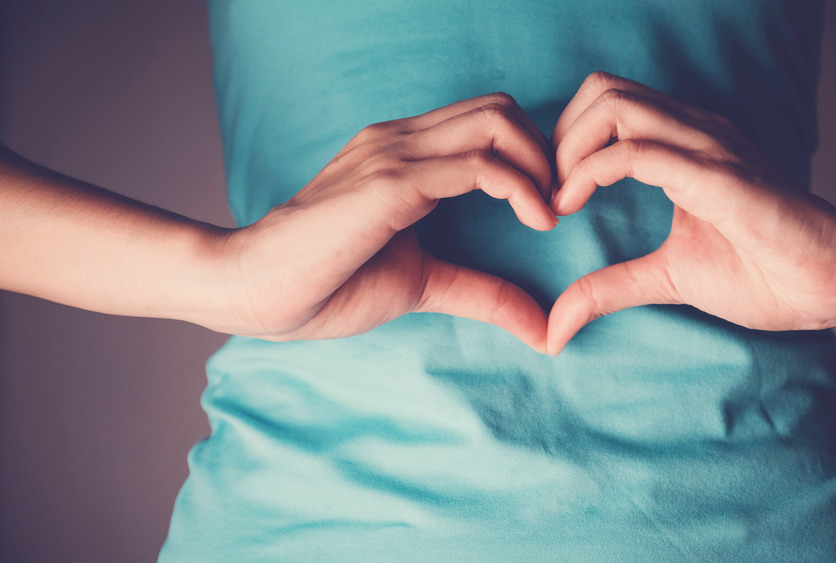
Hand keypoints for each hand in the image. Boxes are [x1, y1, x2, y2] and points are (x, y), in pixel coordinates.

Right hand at [222, 93, 557, 351]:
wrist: (252, 290)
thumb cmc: (324, 284)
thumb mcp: (421, 284)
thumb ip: (481, 292)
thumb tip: (541, 328)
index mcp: (404, 155)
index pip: (487, 121)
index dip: (532, 155)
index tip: (551, 206)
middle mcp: (401, 140)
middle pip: (501, 108)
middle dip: (547, 152)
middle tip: (560, 203)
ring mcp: (395, 155)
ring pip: (496, 123)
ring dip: (541, 164)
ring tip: (551, 213)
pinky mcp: (391, 184)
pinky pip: (478, 165)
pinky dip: (521, 187)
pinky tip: (537, 221)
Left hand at [547, 72, 835, 353]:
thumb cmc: (764, 273)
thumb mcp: (666, 278)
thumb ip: (608, 289)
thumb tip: (555, 328)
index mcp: (684, 143)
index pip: (606, 104)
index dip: (564, 142)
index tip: (551, 197)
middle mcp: (694, 131)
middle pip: (601, 89)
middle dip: (558, 136)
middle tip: (549, 192)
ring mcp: (707, 146)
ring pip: (613, 105)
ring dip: (568, 149)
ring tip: (560, 199)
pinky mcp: (718, 175)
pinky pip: (638, 151)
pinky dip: (590, 172)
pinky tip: (573, 206)